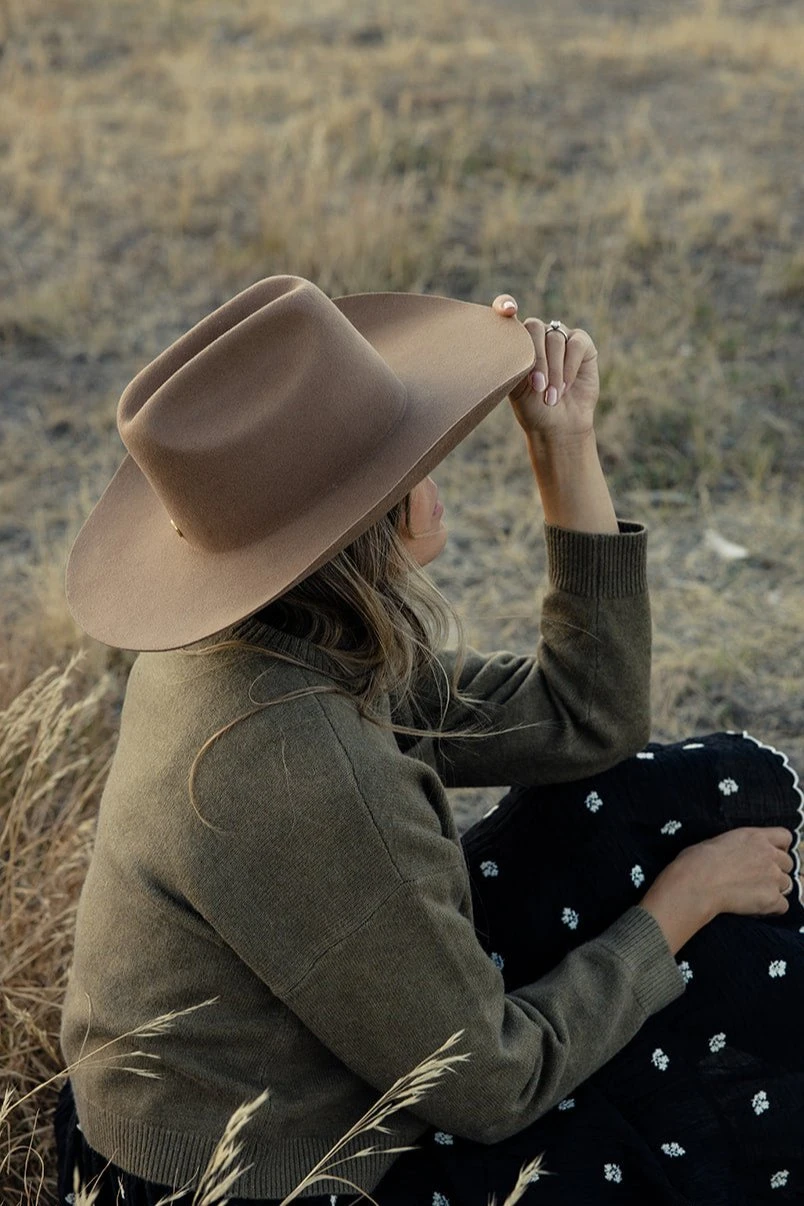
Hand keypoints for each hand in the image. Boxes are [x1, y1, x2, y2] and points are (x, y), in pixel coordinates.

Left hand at [491, 294, 599, 440]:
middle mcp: (537, 335)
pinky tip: (565, 386)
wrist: (558, 425)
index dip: (504, 303)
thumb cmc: (532, 408)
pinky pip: (576, 344)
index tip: (508, 310)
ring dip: (554, 370)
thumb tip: (512, 340)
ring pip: (555, 339)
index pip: (505, 311)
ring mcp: (560, 337)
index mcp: (515, 341)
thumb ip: (512, 361)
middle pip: (535, 327)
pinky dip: (570, 366)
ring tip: (551, 397)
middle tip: (538, 386)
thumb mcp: (515, 387)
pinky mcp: (582, 344)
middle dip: (537, 359)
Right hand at [638, 826, 796, 953]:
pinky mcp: (772, 899)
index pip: (785, 837)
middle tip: (758, 878)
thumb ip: (738, 846)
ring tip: (754, 894)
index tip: (770, 854)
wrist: (696, 883)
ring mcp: (773, 877)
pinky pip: (783, 906)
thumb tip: (735, 854)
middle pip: (788, 863)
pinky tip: (755, 908)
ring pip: (787, 885)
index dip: (780, 847)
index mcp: (755, 837)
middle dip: (776, 870)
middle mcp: (769, 855)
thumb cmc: (696, 861)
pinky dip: (772, 908)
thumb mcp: (718, 841)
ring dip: (775, 889)